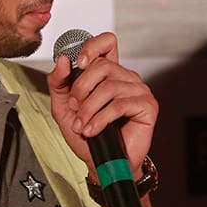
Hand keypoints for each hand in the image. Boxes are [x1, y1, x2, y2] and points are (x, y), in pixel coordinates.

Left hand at [46, 32, 156, 175]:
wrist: (101, 163)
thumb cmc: (86, 136)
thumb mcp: (64, 107)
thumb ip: (59, 83)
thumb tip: (63, 60)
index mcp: (108, 73)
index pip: (106, 43)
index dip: (92, 47)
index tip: (80, 63)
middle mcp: (125, 78)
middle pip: (102, 65)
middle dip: (81, 89)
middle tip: (76, 108)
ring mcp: (138, 90)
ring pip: (108, 87)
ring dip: (89, 109)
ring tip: (82, 125)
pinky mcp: (147, 106)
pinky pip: (119, 104)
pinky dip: (100, 119)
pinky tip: (93, 130)